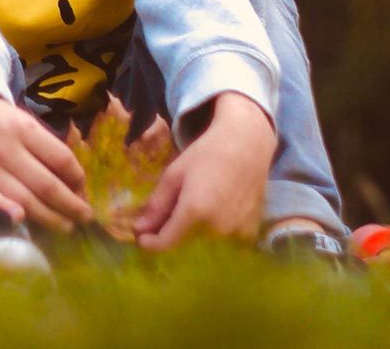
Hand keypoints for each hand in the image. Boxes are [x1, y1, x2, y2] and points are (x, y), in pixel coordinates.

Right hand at [0, 79, 92, 230]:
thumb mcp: (21, 119)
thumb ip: (43, 145)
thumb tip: (70, 179)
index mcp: (24, 128)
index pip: (61, 159)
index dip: (78, 178)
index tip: (83, 189)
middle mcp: (7, 148)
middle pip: (46, 184)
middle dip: (71, 205)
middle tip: (85, 217)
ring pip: (23, 198)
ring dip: (49, 217)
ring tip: (67, 227)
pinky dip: (4, 210)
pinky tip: (20, 220)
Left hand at [135, 92, 275, 250]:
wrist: (246, 145)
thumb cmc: (206, 154)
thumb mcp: (174, 175)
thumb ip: (157, 205)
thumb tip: (139, 228)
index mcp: (195, 211)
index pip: (167, 242)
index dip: (151, 243)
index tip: (142, 238)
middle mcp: (217, 227)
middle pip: (186, 238)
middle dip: (175, 228)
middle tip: (176, 204)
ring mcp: (236, 231)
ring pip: (205, 239)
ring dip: (197, 227)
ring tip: (201, 199)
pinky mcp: (250, 230)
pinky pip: (225, 237)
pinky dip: (218, 227)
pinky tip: (220, 205)